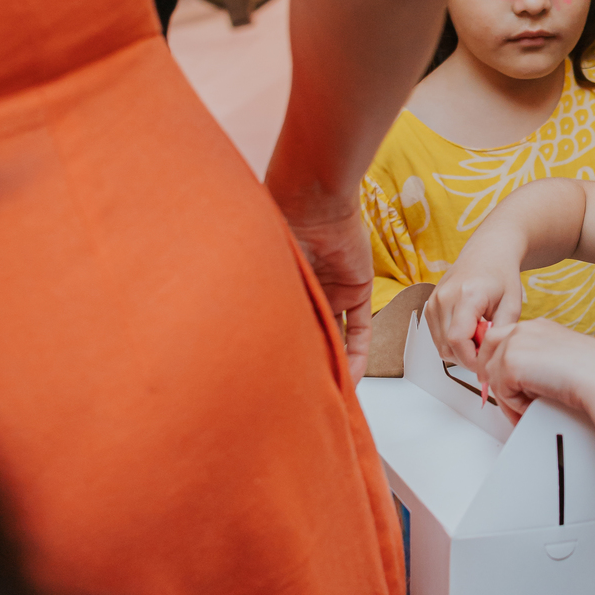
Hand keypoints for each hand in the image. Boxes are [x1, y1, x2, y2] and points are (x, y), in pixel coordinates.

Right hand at [270, 189, 374, 384]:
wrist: (313, 201)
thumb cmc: (280, 224)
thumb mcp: (261, 270)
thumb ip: (256, 302)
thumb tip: (234, 337)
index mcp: (282, 284)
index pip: (285, 326)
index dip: (282, 352)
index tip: (276, 380)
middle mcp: (308, 290)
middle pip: (311, 335)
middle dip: (307, 363)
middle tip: (300, 393)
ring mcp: (334, 292)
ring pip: (336, 336)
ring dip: (333, 362)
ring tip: (328, 392)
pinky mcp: (357, 291)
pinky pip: (360, 328)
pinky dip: (357, 353)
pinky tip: (350, 377)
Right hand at [427, 242, 526, 368]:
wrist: (488, 252)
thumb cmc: (502, 275)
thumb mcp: (512, 306)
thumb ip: (500, 334)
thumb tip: (490, 360)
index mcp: (466, 295)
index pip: (457, 341)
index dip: (472, 360)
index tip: (487, 364)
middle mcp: (444, 297)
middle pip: (446, 346)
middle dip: (468, 358)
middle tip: (487, 352)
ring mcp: (433, 301)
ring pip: (440, 345)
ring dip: (459, 352)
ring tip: (480, 340)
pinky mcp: (430, 306)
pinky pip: (437, 336)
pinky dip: (452, 342)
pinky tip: (469, 334)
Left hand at [477, 317, 594, 422]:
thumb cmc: (593, 371)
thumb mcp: (560, 357)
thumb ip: (539, 361)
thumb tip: (526, 380)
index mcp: (536, 326)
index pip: (502, 339)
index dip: (498, 361)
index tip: (501, 379)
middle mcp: (523, 330)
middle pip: (489, 352)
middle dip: (493, 376)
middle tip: (505, 399)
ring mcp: (514, 344)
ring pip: (493, 375)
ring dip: (508, 397)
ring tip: (527, 410)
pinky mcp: (510, 364)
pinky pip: (502, 392)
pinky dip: (516, 406)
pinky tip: (534, 408)